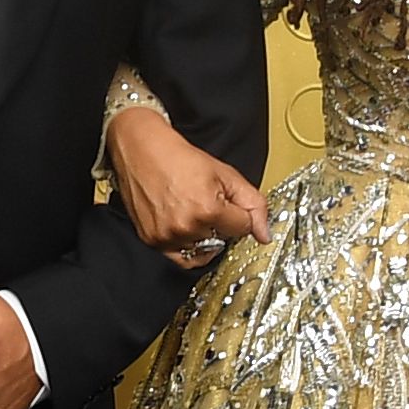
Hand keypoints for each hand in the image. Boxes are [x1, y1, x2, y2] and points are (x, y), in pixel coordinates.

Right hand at [107, 103, 269, 267]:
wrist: (143, 151)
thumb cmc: (180, 158)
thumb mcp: (226, 175)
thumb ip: (253, 204)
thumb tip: (265, 234)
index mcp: (208, 210)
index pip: (242, 229)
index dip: (238, 214)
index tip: (228, 203)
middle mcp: (186, 227)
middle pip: (223, 240)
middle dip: (221, 224)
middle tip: (206, 202)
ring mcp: (167, 236)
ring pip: (203, 250)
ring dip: (204, 236)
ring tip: (193, 211)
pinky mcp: (153, 241)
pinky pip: (181, 257)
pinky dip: (187, 245)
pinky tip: (185, 225)